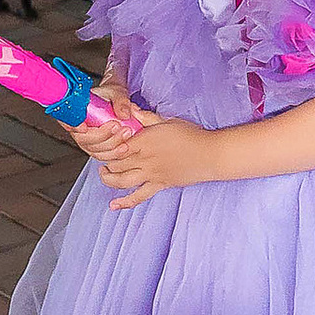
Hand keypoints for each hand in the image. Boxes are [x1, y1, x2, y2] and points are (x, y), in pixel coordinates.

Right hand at [72, 64, 138, 152]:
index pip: (67, 121)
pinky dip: (114, 153)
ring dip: (111, 145)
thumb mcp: (116, 92)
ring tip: (126, 133)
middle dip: (102, 135)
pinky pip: (103, 155)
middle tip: (118, 126)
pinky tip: (124, 147)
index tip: (83, 128)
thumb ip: (120, 101)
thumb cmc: (111, 96)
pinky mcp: (97, 149)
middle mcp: (79, 128)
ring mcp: (88, 140)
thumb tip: (124, 114)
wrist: (117, 102)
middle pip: (83, 139)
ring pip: (94, 150)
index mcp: (76, 111)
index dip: (73, 126)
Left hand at [94, 111, 217, 203]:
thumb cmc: (191, 135)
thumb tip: (130, 109)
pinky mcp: (159, 185)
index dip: (109, 143)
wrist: (210, 154)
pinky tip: (114, 205)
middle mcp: (145, 159)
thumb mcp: (167, 121)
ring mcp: (151, 174)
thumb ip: (146, 117)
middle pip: (116, 162)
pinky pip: (138, 196)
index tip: (107, 140)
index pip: (117, 145)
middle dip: (106, 160)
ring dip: (109, 179)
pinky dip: (125, 202)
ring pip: (121, 180)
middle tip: (104, 156)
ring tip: (104, 174)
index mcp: (145, 141)